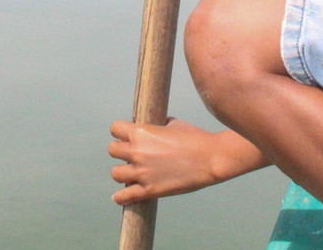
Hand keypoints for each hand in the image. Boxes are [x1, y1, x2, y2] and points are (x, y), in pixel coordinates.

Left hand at [108, 118, 223, 204]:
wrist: (210, 158)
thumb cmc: (195, 138)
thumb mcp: (174, 124)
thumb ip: (160, 125)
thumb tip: (158, 124)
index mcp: (141, 132)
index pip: (115, 128)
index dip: (120, 132)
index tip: (126, 136)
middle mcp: (137, 151)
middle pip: (112, 150)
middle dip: (121, 151)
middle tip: (130, 155)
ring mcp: (142, 172)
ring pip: (115, 173)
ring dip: (122, 172)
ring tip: (129, 173)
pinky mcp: (150, 190)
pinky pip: (126, 196)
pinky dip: (121, 197)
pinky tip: (119, 197)